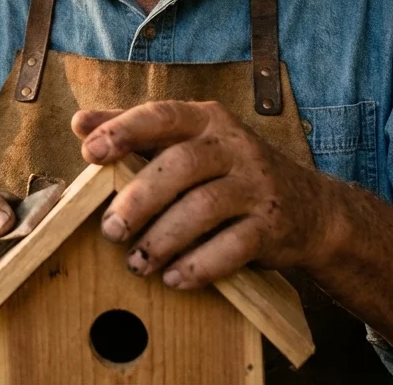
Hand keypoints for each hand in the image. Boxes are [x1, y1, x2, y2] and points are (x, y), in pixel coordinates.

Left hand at [73, 101, 338, 289]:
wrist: (312, 208)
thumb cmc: (230, 173)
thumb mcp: (187, 143)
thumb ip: (135, 133)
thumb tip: (80, 122)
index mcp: (205, 121)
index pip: (161, 115)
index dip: (124, 130)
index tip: (90, 152)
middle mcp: (233, 146)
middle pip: (179, 165)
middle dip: (139, 200)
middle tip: (110, 231)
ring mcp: (256, 185)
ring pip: (204, 207)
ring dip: (164, 239)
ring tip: (137, 264)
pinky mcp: (272, 225)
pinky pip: (234, 245)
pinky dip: (200, 265)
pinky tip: (174, 278)